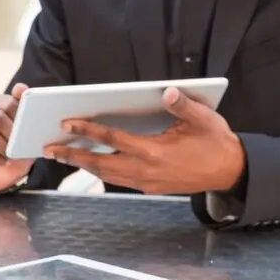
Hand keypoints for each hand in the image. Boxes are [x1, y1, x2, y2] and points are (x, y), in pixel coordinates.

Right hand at [0, 83, 34, 191]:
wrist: (3, 174)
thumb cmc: (16, 150)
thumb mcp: (27, 134)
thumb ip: (26, 111)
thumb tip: (20, 86)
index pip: (6, 102)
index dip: (18, 118)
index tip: (27, 132)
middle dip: (10, 134)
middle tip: (19, 147)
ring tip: (9, 156)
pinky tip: (0, 161)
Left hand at [43, 88, 245, 195]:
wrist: (231, 173)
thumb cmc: (216, 142)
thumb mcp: (205, 119)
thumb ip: (183, 106)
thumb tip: (167, 91)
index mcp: (156, 152)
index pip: (113, 139)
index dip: (88, 131)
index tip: (67, 124)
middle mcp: (147, 171)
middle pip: (100, 164)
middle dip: (73, 156)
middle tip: (49, 148)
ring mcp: (147, 182)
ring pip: (107, 175)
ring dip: (83, 165)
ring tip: (61, 155)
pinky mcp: (150, 187)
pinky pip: (118, 180)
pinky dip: (101, 171)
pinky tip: (90, 161)